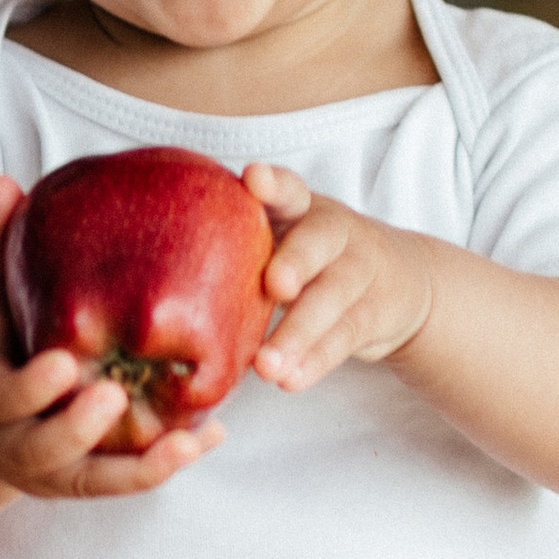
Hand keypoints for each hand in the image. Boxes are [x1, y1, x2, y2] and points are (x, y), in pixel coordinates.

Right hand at [0, 177, 220, 502]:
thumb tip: (3, 180)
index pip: (2, 398)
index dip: (31, 386)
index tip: (64, 361)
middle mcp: (14, 444)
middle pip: (43, 448)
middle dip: (77, 428)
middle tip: (115, 396)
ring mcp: (54, 473)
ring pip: (98, 478)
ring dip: (143, 462)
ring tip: (189, 437)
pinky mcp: (88, 484)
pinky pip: (130, 480)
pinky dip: (168, 461)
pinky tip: (208, 435)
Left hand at [245, 164, 436, 393]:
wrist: (403, 283)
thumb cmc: (314, 258)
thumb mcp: (289, 237)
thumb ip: (244, 242)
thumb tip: (154, 275)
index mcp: (304, 208)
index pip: (290, 189)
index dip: (274, 184)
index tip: (254, 179)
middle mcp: (336, 233)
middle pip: (318, 242)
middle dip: (297, 261)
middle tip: (275, 286)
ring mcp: (360, 272)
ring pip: (333, 299)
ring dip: (299, 333)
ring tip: (268, 367)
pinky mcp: (374, 314)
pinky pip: (345, 338)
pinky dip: (316, 361)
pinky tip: (290, 380)